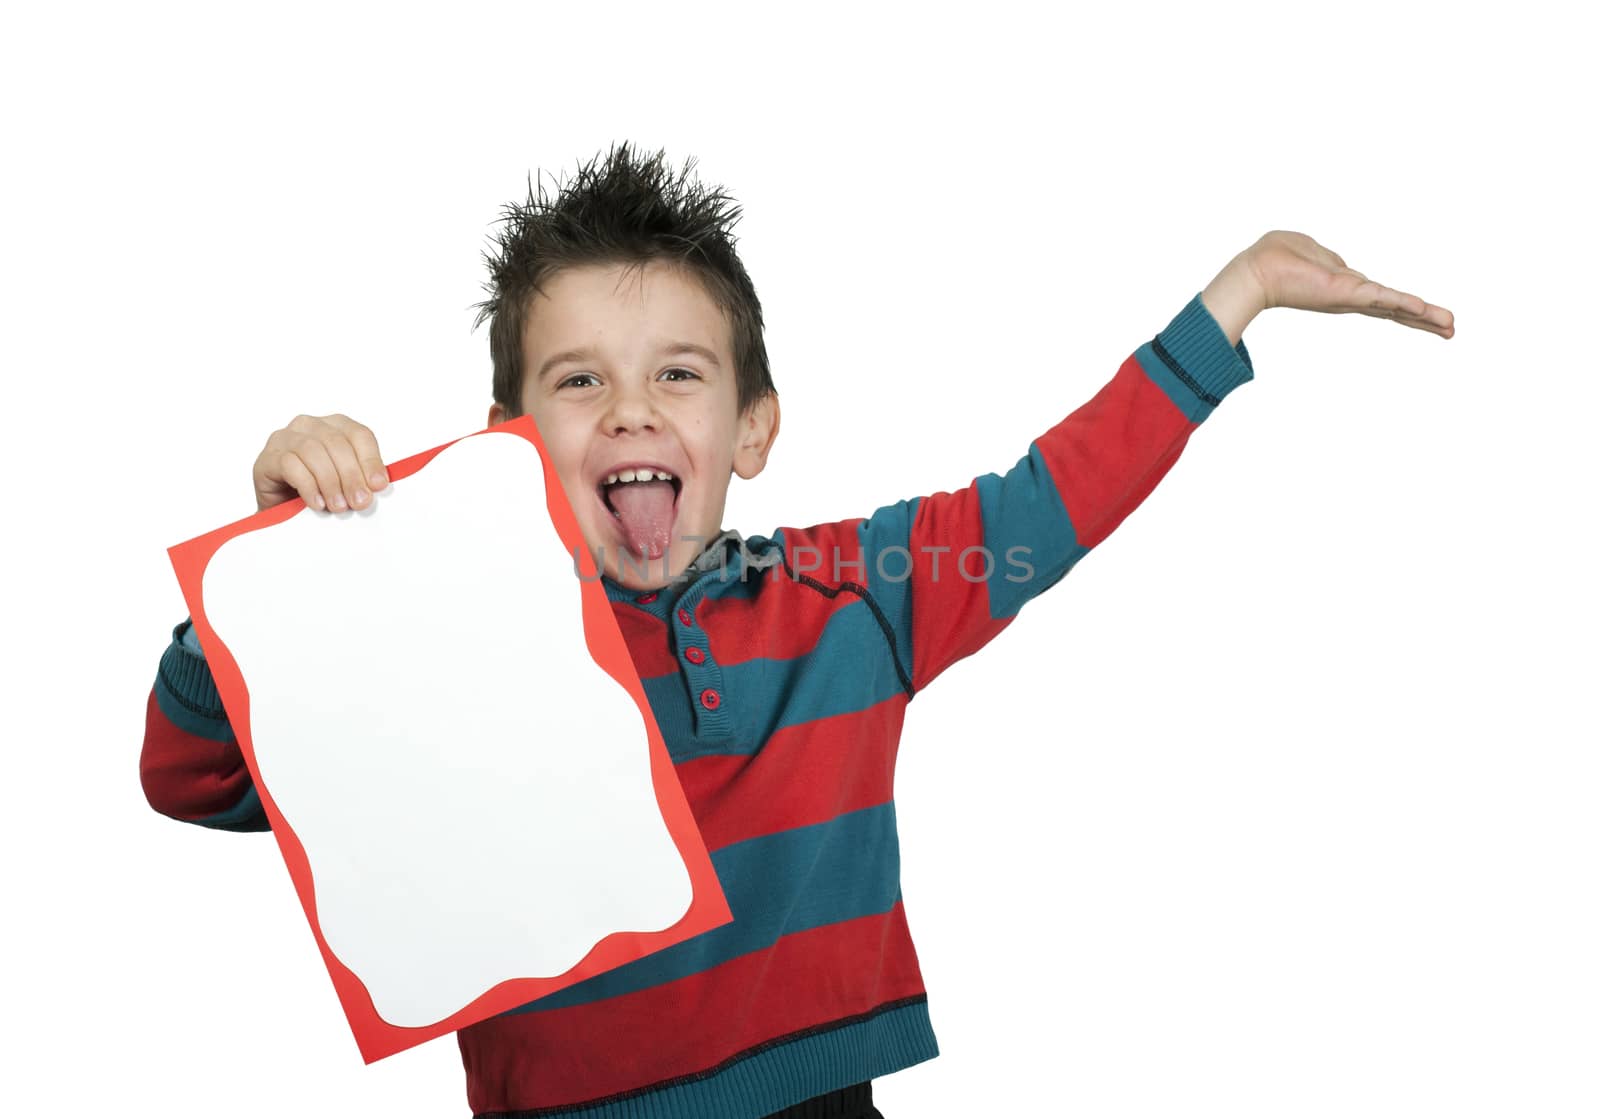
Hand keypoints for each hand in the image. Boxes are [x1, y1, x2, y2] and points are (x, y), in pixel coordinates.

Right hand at [252, 414, 389, 513]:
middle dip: (351, 475)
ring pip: (313, 452)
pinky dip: (308, 486)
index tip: (379, 485)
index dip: (371, 460)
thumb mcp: (345, 483)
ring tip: (339, 506)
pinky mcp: (268, 457)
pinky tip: (317, 504)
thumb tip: (377, 485)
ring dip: (330, 482)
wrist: (281, 511)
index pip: (359, 434)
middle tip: (360, 502)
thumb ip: (361, 477)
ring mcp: (285, 438)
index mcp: (334, 425)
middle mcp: (309, 425)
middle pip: (337, 443)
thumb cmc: (317, 492)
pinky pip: (290, 465)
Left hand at [1244, 230, 1454, 337]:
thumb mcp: (1311, 250)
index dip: (1407, 308)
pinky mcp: (1346, 294)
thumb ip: (1330, 258)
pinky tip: (1424, 310)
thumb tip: (1337, 264)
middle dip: (1426, 320)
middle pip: (1396, 310)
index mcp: (1346, 287)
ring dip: (1425, 317)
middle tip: (1452, 329)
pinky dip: (1402, 303)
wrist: (1257, 270)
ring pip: (1395, 308)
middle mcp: (1352, 297)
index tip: (1430, 315)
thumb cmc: (1276, 257)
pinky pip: (1381, 298)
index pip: (1384, 299)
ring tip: (1451, 326)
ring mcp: (1351, 297)